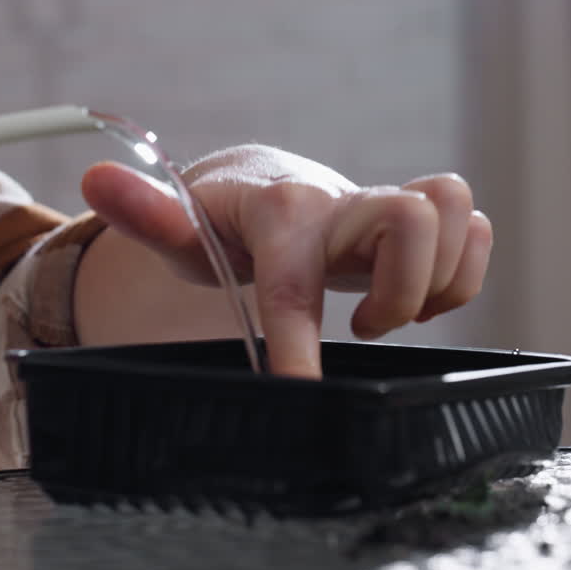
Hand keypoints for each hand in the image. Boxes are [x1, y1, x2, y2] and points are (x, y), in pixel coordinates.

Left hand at [79, 145, 491, 377]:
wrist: (261, 184)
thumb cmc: (218, 220)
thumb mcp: (178, 228)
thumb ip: (143, 212)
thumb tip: (96, 177)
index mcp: (278, 213)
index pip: (295, 280)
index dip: (299, 342)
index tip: (299, 392)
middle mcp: (341, 201)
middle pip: (410, 220)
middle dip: (399, 290)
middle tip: (360, 324)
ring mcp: (384, 206)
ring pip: (455, 215)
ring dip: (436, 279)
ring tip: (383, 310)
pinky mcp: (418, 219)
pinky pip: (475, 230)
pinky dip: (462, 272)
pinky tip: (415, 298)